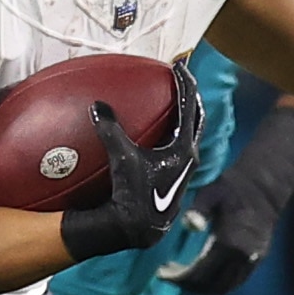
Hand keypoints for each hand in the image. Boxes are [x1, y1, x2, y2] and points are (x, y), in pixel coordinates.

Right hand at [61, 59, 204, 259]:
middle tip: (183, 80)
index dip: (185, 84)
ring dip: (184, 117)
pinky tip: (158, 134)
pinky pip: (178, 148)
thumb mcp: (121, 157)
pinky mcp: (176, 178)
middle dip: (190, 97)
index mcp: (184, 148)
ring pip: (189, 135)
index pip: (189, 107)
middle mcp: (190, 158)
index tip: (179, 66)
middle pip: (196, 118)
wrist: (138, 228)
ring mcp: (185, 170)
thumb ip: (110, 130)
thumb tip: (97, 105)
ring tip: (175, 102)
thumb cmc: (131, 192)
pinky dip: (173, 134)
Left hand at [159, 103, 293, 294]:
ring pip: (224, 287)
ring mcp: (252, 259)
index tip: (161, 272)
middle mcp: (241, 256)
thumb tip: (190, 224)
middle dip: (187, 285)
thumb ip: (199, 210)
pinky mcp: (258, 259)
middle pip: (210, 285)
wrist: (264, 187)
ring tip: (184, 277)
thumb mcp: (210, 193)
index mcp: (228, 242)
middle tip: (169, 275)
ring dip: (202, 288)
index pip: (199, 273)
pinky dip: (218, 285)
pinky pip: (236, 282)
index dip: (178, 278)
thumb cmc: (232, 188)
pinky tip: (205, 275)